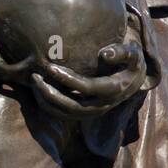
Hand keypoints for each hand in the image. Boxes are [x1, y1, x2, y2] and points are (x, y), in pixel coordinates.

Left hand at [31, 39, 146, 119]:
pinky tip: (38, 92)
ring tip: (34, 84)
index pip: (88, 87)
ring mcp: (94, 112)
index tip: (51, 67)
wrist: (133, 79)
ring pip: (67, 114)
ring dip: (47, 102)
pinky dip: (50, 107)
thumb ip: (121, 52)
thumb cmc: (130, 62)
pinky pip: (64, 115)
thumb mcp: (133, 54)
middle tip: (35, 77)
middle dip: (52, 93)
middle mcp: (103, 105)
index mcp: (114, 90)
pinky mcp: (85, 114)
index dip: (68, 79)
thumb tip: (104, 54)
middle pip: (73, 106)